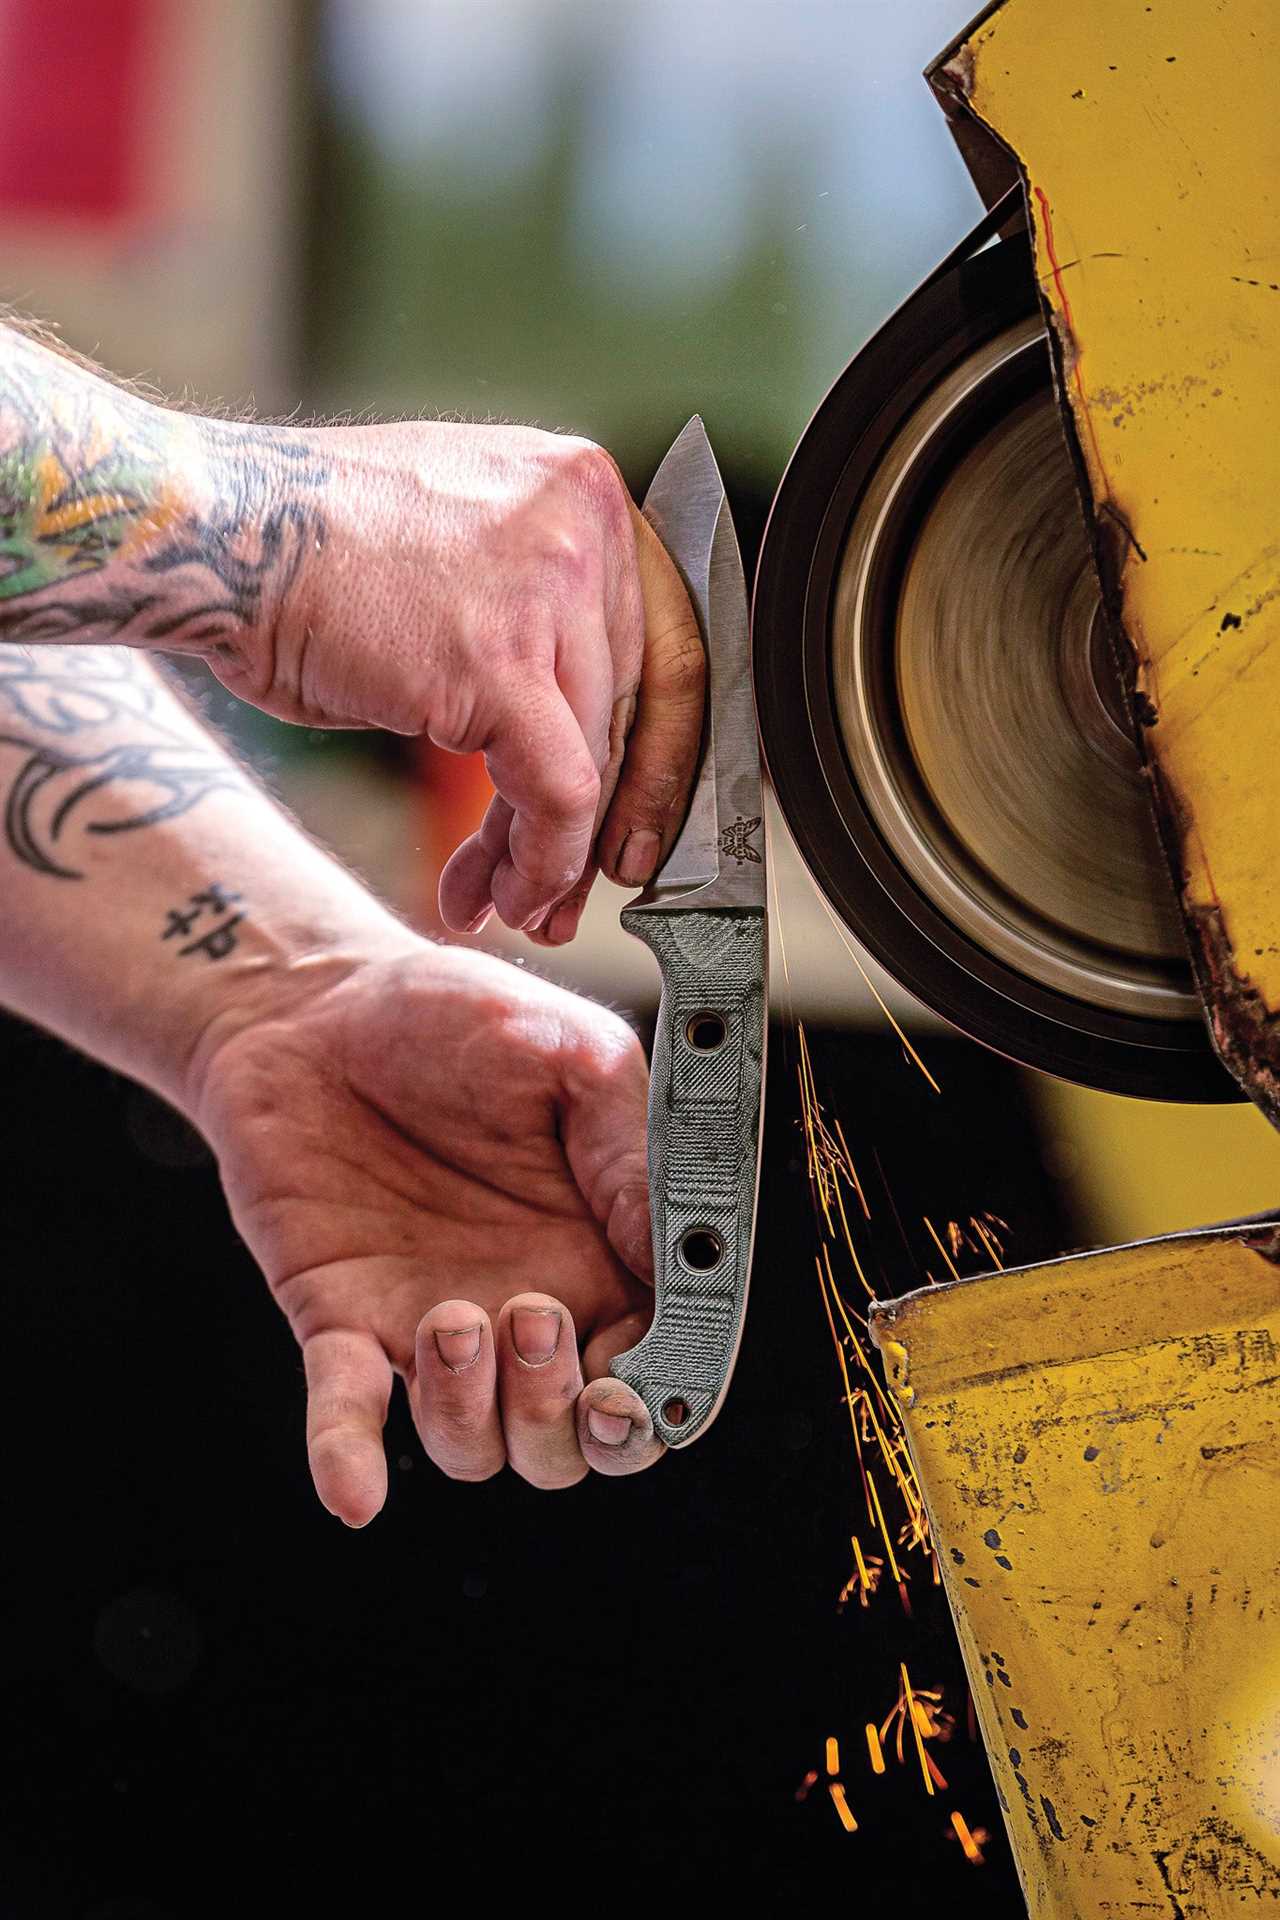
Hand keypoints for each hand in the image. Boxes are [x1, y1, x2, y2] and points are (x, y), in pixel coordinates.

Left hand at [190, 939, 663, 1516]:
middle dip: (569, 1421)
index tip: (646, 1374)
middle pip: (575, 1442)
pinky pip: (348, 1417)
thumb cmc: (452, 1014)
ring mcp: (433, 1324)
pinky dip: (349, 1459)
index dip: (663, 1389)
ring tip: (452, 1316)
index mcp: (604, 1249)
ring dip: (475, 1413)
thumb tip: (681, 1255)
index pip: (661, 1359)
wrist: (311, 1002)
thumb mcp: (568, 1056)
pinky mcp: (342, 1321)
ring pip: (478, 1447)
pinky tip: (354, 1489)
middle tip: (536, 1320)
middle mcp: (529, 1304)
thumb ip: (631, 1150)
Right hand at [213, 420, 704, 941]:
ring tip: (519, 905)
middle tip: (575, 889)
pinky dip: (541, 857)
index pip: (665, 642)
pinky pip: (558, 788)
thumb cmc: (307, 556)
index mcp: (582, 489)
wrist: (212, 538)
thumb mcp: (462, 561)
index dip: (661, 754)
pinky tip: (504, 893)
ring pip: (598, 757)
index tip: (639, 827)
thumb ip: (539, 627)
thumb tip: (578, 747)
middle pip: (642, 708)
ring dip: (558, 855)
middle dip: (608, 821)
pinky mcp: (500, 657)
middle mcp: (584, 523)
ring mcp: (550, 583)